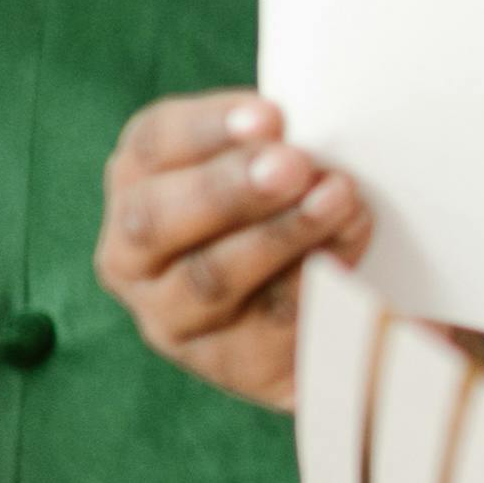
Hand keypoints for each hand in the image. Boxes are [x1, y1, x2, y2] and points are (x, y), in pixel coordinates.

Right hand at [93, 91, 374, 411]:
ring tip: (339, 200)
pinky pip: (269, 331)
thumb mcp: (269, 168)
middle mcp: (133, 257)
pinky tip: (349, 260)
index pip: (152, 145)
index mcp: (137, 183)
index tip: (272, 116)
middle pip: (158, 219)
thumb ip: (273, 148)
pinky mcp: (231, 366)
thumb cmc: (291, 210)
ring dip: (280, 235)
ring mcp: (174, 319)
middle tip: (296, 164)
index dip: (208, 129)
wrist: (332, 309)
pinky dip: (313, 289)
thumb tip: (307, 130)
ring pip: (212, 278)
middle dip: (230, 188)